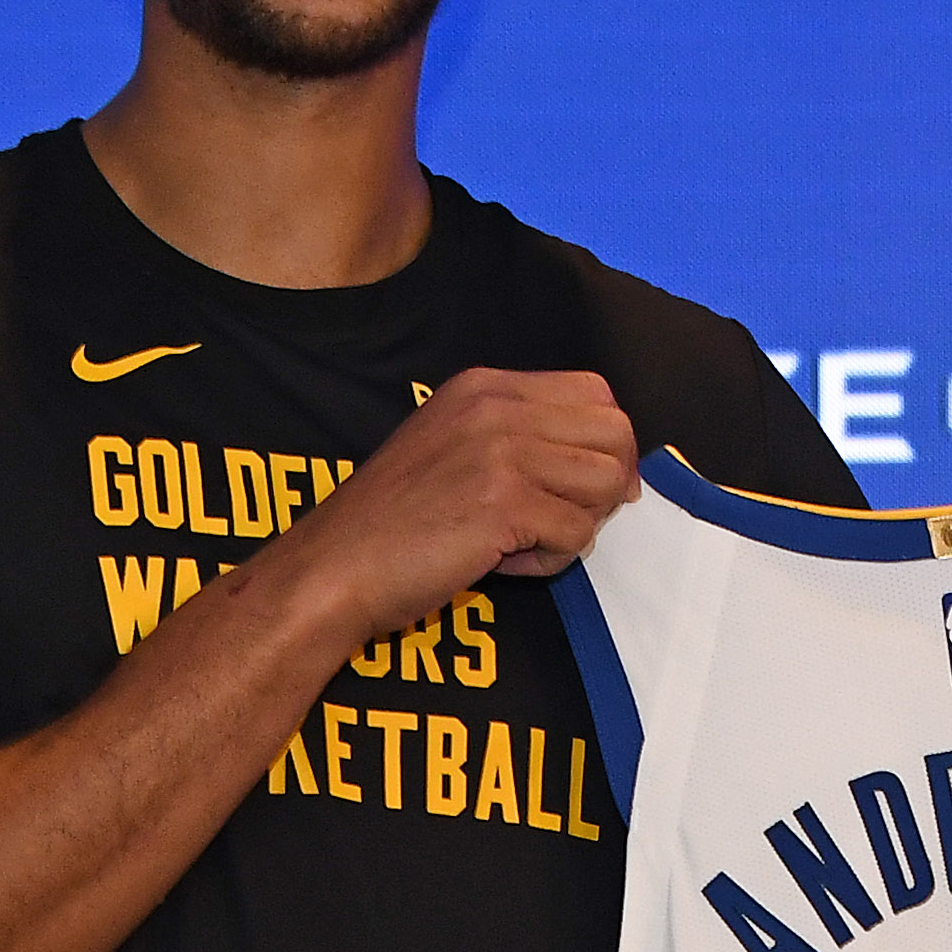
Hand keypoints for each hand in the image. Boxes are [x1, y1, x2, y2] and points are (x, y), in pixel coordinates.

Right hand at [280, 359, 639, 641]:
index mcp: (485, 386)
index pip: (594, 392)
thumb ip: (514, 437)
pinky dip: (551, 561)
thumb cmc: (391, 522)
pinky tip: (506, 563)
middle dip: (606, 485)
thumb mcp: (450, 445)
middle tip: (566, 520)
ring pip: (606, 483)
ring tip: (529, 542)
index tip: (586, 486)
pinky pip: (576, 533)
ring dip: (579, 524)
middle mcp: (498, 406)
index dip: (608, 443)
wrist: (336, 565)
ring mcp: (501, 451)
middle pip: (615, 433)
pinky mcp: (503, 503)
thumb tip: (603, 465)